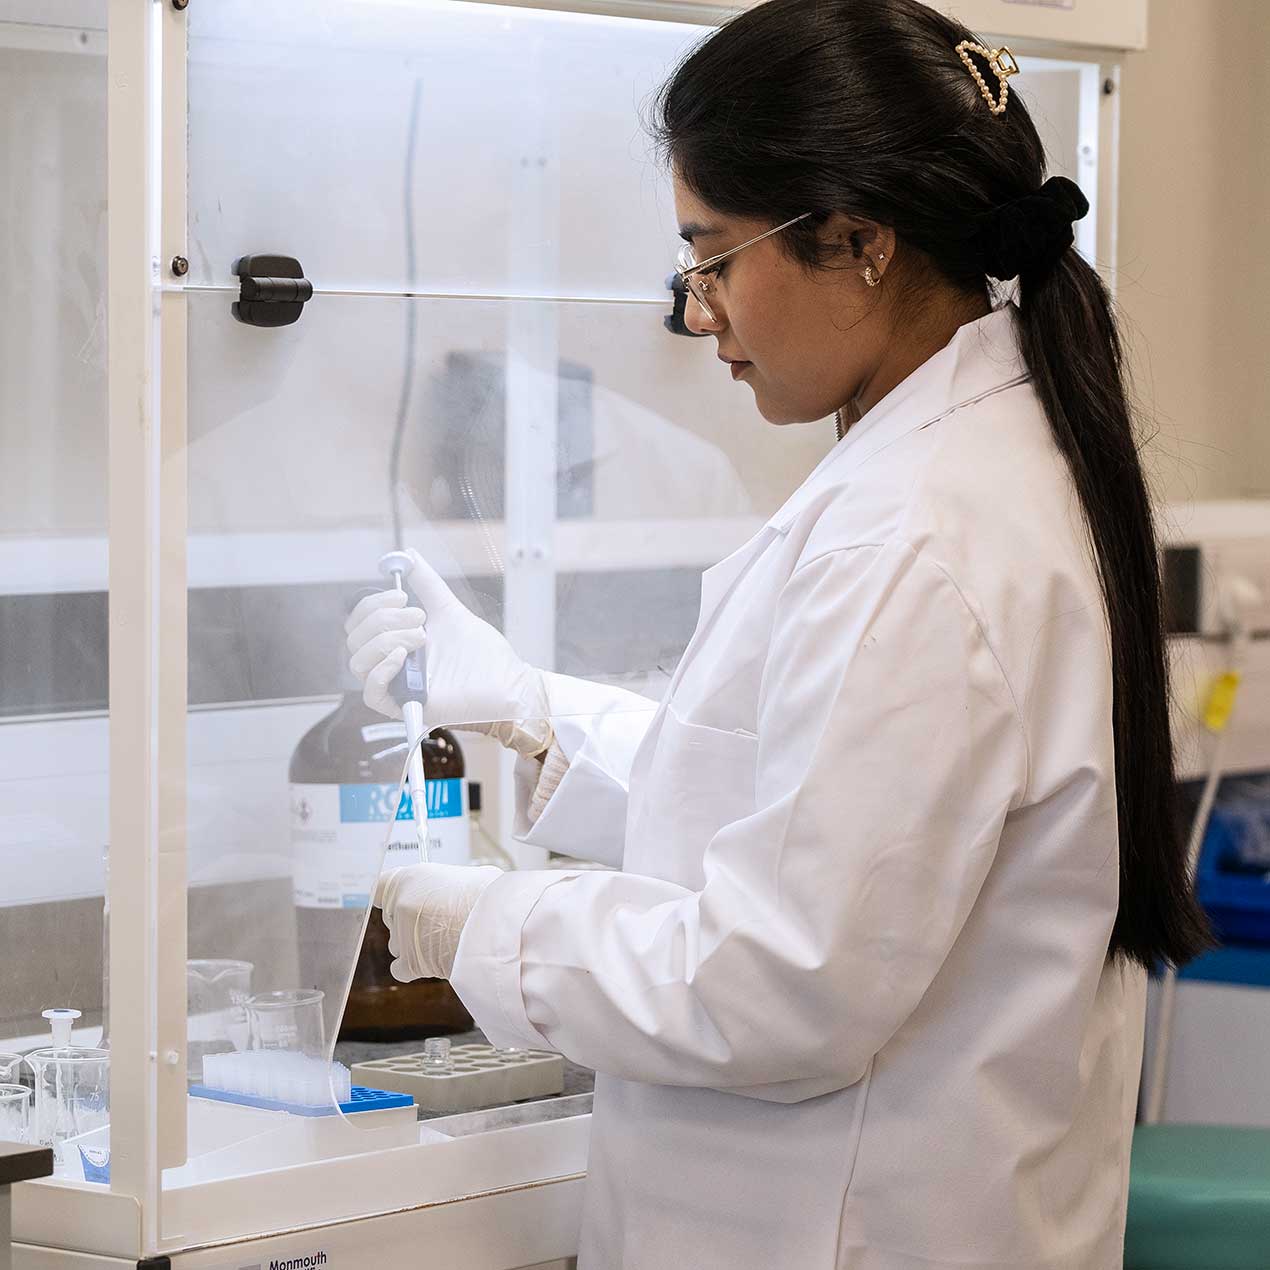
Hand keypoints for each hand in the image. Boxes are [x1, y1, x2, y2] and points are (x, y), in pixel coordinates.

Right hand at [345, 548, 551, 755]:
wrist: (507, 679)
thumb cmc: (482, 652)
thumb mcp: (449, 610)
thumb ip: (427, 584)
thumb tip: (408, 555)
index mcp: (396, 640)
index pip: (359, 621)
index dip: (372, 604)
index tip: (402, 595)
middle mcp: (391, 663)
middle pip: (354, 639)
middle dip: (383, 620)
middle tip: (420, 618)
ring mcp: (397, 686)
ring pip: (358, 662)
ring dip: (385, 641)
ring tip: (422, 638)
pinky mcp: (405, 707)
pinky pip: (370, 694)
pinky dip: (380, 670)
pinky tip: (402, 657)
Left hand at [374, 863, 500, 981]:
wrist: (496, 924)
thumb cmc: (489, 896)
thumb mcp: (467, 874)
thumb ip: (446, 884)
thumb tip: (453, 890)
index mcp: (409, 878)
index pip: (380, 886)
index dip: (393, 894)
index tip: (403, 898)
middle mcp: (400, 905)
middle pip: (393, 916)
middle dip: (410, 920)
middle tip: (437, 920)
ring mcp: (402, 935)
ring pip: (398, 943)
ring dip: (414, 944)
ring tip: (443, 941)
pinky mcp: (410, 962)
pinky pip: (400, 969)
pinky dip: (413, 968)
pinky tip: (432, 960)